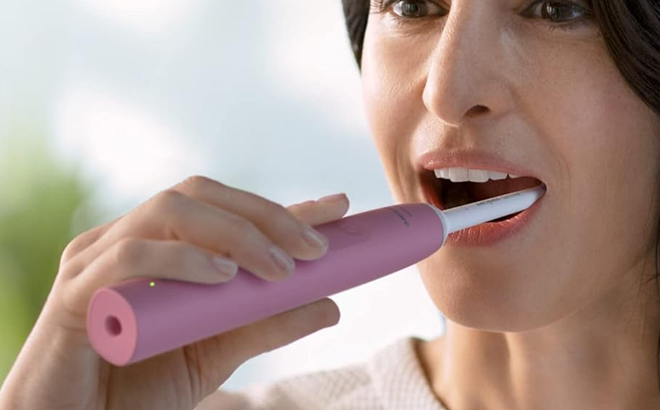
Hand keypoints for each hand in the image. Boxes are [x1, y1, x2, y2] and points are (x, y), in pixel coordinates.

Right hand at [0, 176, 348, 409]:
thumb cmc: (137, 388)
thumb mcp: (216, 353)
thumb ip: (266, 325)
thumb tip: (331, 304)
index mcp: (161, 249)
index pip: (226, 209)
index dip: (281, 206)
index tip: (338, 207)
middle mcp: (130, 240)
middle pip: (199, 194)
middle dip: (264, 215)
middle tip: (314, 248)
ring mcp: (98, 259)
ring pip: (168, 211)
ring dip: (234, 234)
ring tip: (278, 269)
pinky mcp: (77, 290)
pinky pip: (128, 255)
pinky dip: (181, 259)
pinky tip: (221, 276)